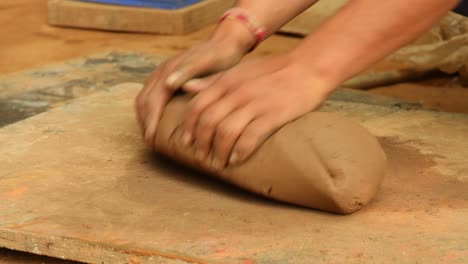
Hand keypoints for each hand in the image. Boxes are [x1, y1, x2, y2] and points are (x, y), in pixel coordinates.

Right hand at [136, 20, 253, 145]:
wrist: (225, 42)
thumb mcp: (207, 62)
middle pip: (143, 101)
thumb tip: (167, 84)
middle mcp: (161, 72)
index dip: (150, 120)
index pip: (152, 100)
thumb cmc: (219, 55)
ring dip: (145, 117)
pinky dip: (151, 110)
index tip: (151, 138)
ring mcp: (163, 74)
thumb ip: (187, 71)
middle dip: (144, 122)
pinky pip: (152, 95)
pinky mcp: (168, 76)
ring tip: (151, 136)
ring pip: (145, 98)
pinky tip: (159, 122)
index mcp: (168, 71)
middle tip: (150, 142)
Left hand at [180, 53, 337, 168]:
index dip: (189, 128)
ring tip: (219, 163)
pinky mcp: (273, 115)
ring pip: (226, 133)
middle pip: (208, 122)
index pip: (197, 106)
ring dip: (219, 152)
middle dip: (201, 144)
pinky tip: (237, 160)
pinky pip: (250, 138)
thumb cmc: (274, 70)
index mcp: (227, 81)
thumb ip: (213, 80)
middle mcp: (237, 92)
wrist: (308, 68)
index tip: (187, 143)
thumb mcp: (240, 69)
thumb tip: (186, 88)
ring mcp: (255, 104)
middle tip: (202, 158)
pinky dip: (240, 152)